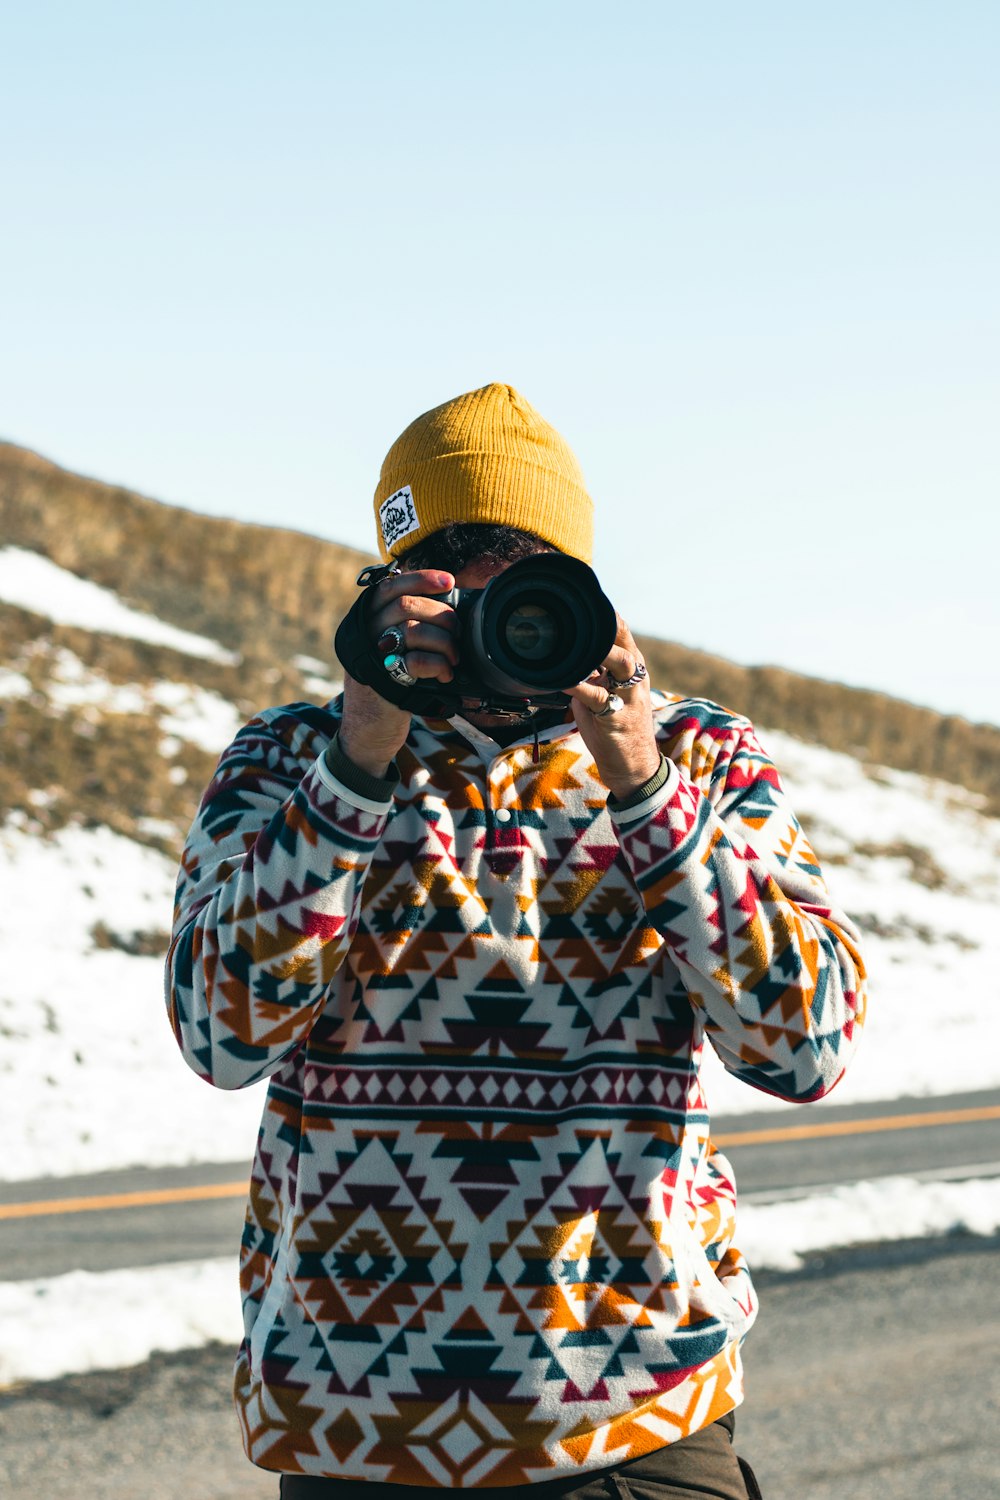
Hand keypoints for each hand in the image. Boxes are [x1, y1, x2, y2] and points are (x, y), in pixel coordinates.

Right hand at [339, 569, 457, 775]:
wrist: (368, 732)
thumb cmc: (388, 687)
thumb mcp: (390, 651)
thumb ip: (406, 626)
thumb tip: (446, 604)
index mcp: (366, 621)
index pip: (391, 587)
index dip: (421, 579)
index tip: (448, 580)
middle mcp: (364, 635)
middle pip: (407, 606)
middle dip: (441, 617)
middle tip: (456, 635)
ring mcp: (370, 658)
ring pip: (413, 629)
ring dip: (444, 642)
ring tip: (453, 658)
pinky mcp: (382, 682)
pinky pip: (416, 661)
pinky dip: (438, 665)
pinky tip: (444, 675)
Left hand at [564, 615, 661, 800]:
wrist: (632, 766)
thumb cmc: (613, 726)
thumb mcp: (602, 692)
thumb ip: (589, 672)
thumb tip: (563, 654)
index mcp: (631, 667)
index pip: (621, 631)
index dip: (604, 614)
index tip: (582, 600)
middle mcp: (634, 676)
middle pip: (624, 639)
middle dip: (607, 623)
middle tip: (583, 610)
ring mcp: (629, 695)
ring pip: (620, 662)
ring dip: (600, 649)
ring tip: (580, 640)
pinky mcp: (616, 716)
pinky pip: (597, 696)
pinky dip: (578, 685)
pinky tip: (563, 680)